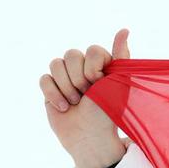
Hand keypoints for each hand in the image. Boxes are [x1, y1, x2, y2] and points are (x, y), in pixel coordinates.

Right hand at [41, 28, 130, 167]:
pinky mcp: (51, 87)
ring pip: (55, 64)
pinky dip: (53, 94)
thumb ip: (121, 57)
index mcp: (101, 66)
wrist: (90, 138)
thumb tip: (124, 30)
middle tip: (88, 96)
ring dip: (66, 87)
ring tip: (76, 103)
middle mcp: (83, 68)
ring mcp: (65, 77)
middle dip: (79, 78)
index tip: (100, 84)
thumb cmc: (108, 112)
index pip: (92, 50)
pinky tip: (64, 108)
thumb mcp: (118, 84)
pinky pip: (44, 78)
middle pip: (71, 54)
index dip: (93, 67)